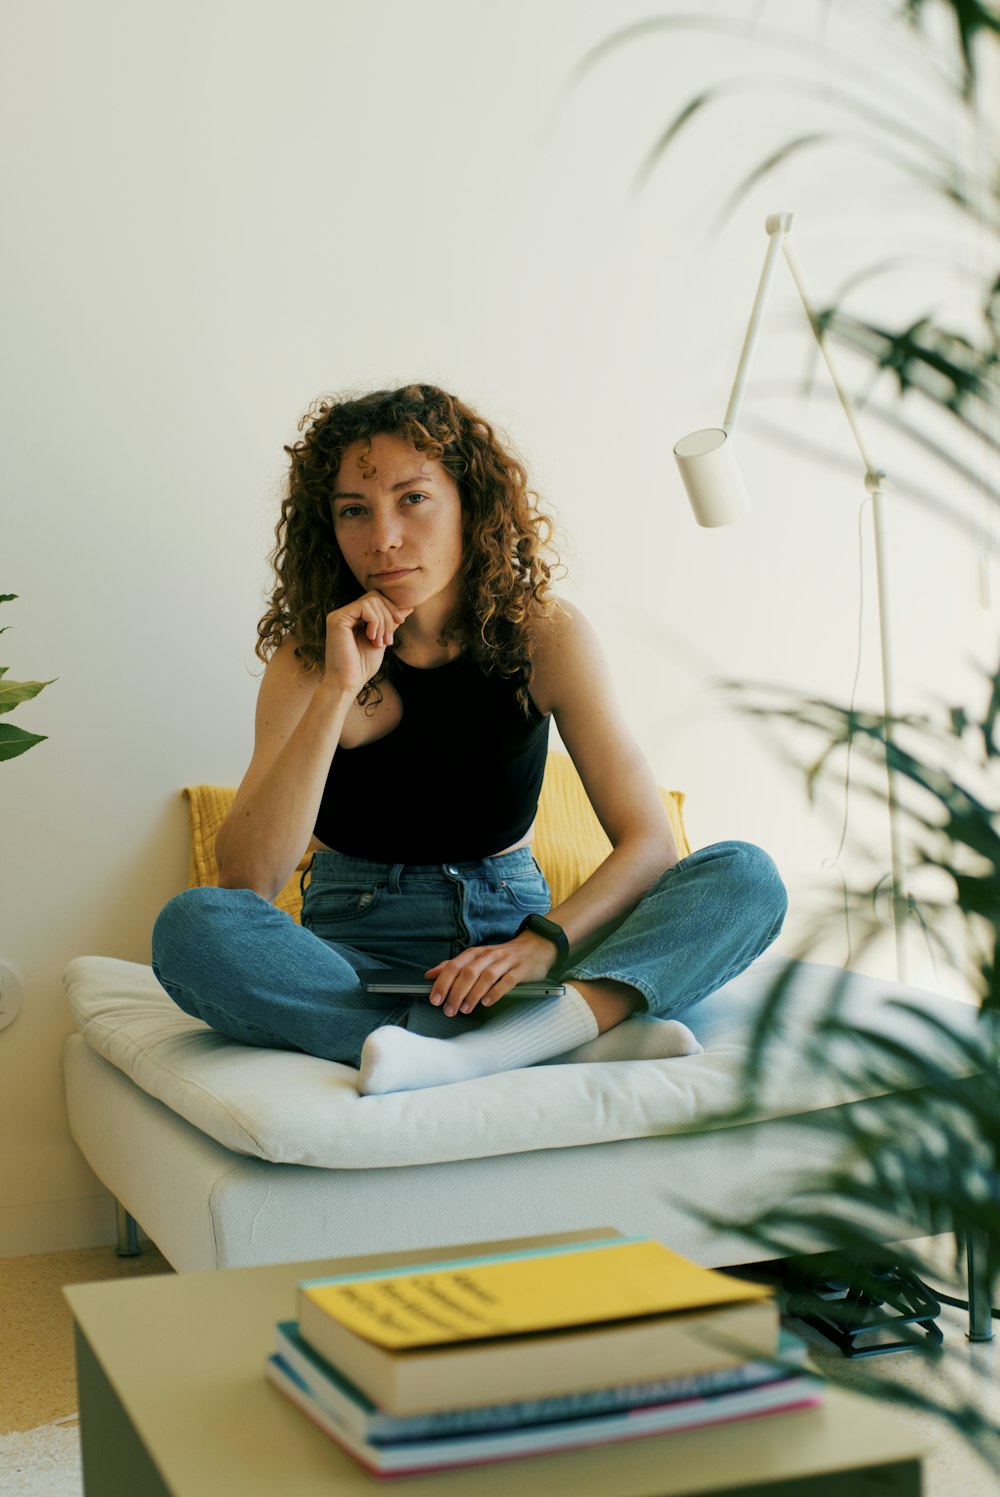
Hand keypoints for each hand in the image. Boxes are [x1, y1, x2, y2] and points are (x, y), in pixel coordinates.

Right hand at [323, 592, 411, 696]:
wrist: (348, 683)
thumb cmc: (362, 666)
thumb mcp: (382, 640)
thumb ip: (391, 623)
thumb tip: (408, 607)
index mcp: (353, 617)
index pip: (376, 599)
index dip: (391, 607)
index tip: (401, 621)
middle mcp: (344, 613)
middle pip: (375, 597)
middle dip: (389, 615)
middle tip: (389, 639)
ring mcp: (339, 615)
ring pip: (371, 601)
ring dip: (383, 622)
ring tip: (380, 643)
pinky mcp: (337, 619)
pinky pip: (364, 607)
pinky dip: (375, 622)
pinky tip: (372, 638)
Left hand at [424, 930, 557, 1016]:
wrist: (536, 946)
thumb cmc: (502, 957)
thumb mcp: (477, 959)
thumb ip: (454, 966)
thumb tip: (430, 975)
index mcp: (476, 953)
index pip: (455, 966)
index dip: (443, 982)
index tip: (434, 999)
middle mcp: (489, 955)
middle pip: (469, 972)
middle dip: (456, 992)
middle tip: (449, 1009)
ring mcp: (506, 961)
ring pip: (487, 976)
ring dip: (473, 994)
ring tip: (465, 1009)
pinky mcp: (521, 969)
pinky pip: (507, 980)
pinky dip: (496, 992)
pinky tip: (487, 1002)